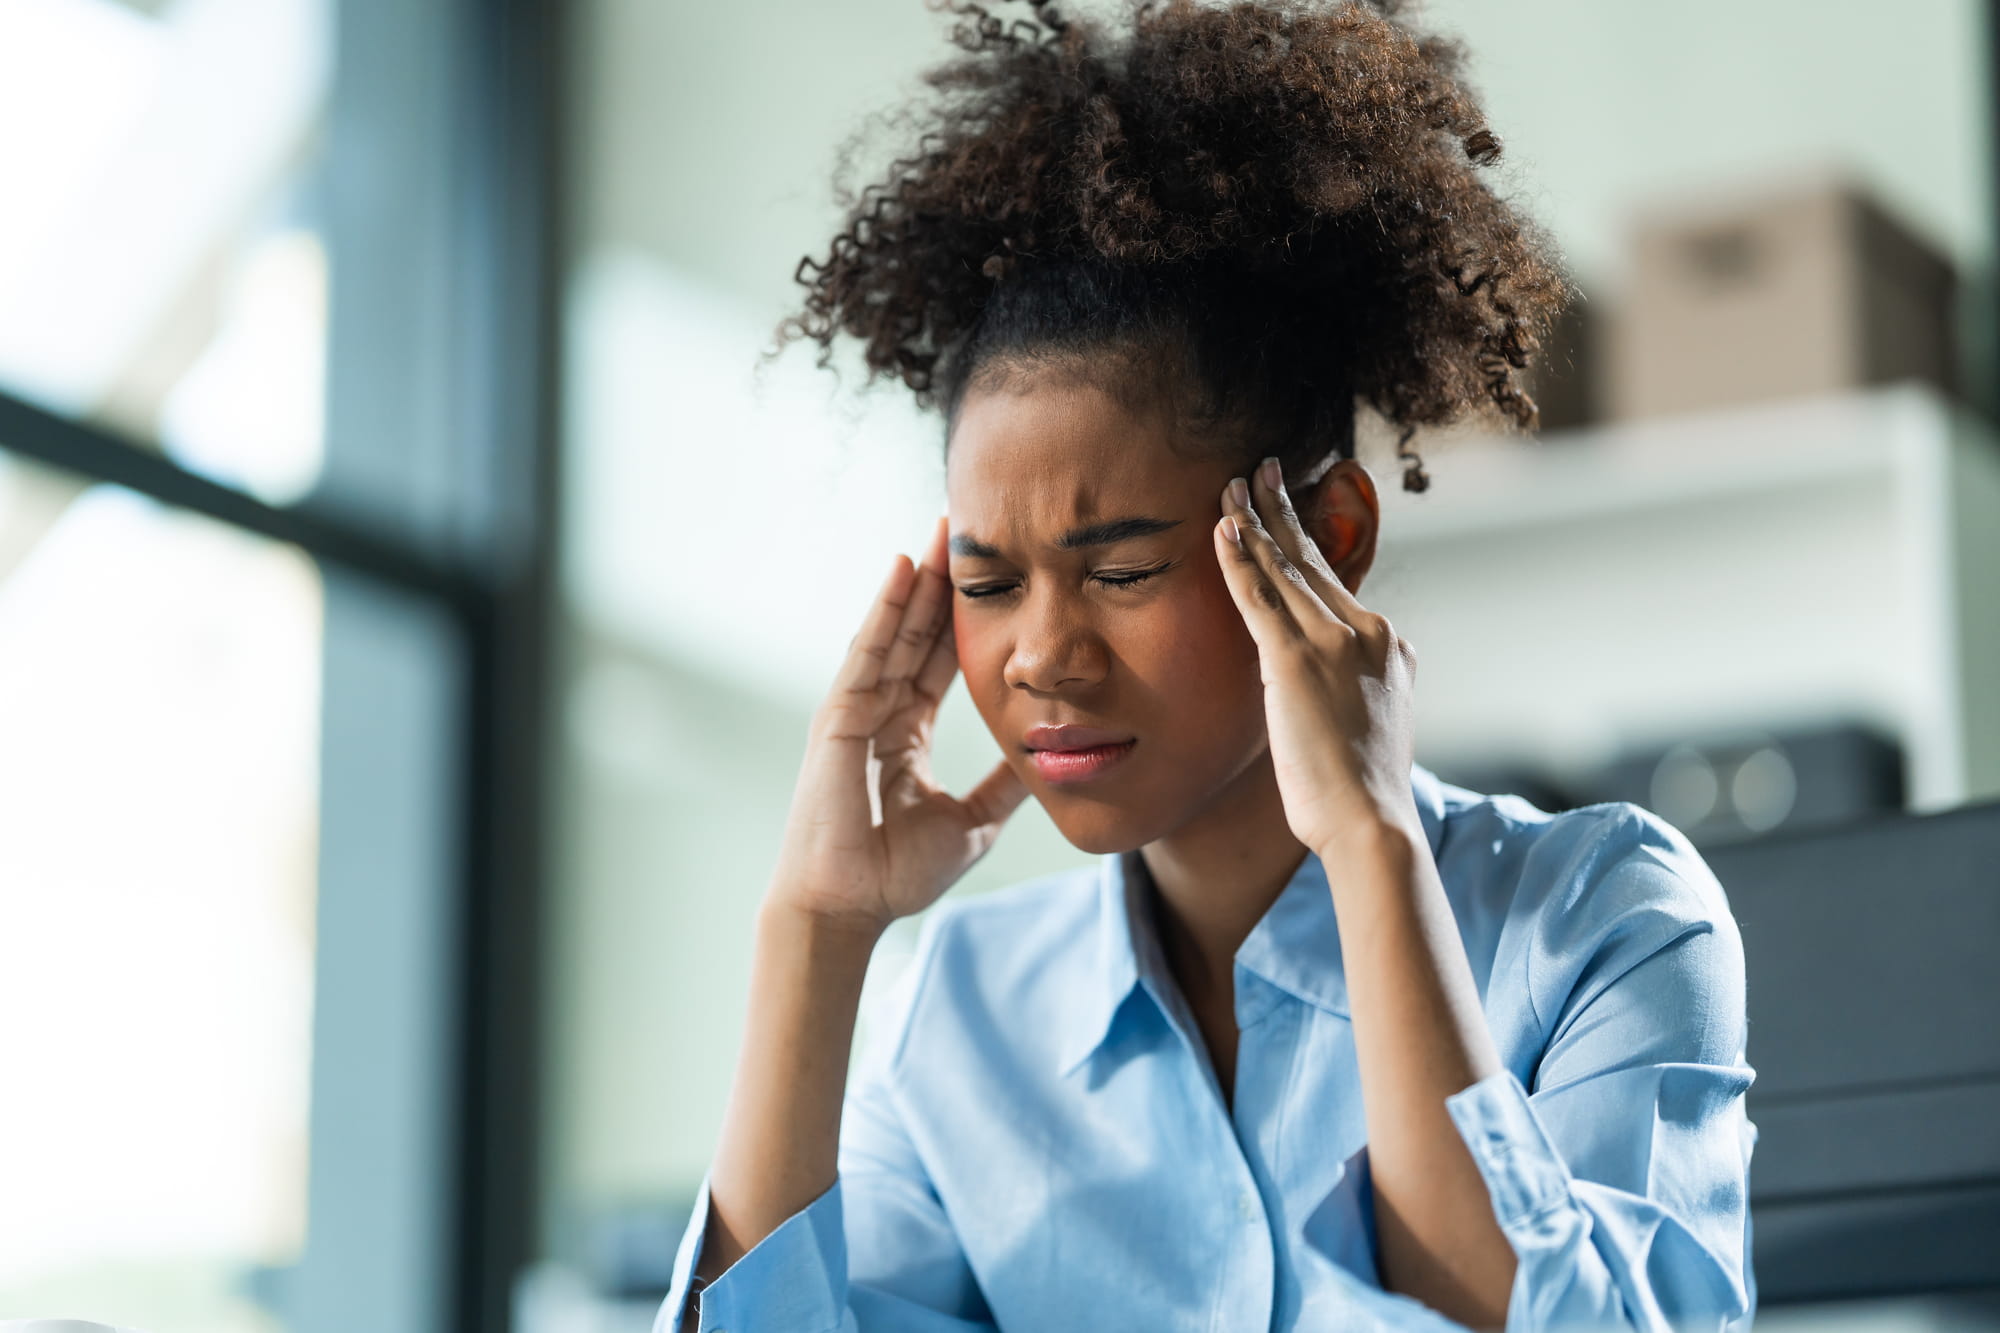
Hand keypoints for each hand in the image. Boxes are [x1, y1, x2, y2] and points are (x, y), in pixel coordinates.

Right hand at [766, 515, 1029, 935]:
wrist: (849, 908)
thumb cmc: (895, 874)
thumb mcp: (974, 822)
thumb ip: (1005, 788)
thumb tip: (1049, 761)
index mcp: (904, 736)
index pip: (938, 662)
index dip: (961, 620)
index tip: (990, 577)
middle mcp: (878, 714)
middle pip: (915, 635)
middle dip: (940, 583)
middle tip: (966, 529)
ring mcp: (855, 712)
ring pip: (893, 632)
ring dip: (916, 581)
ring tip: (941, 532)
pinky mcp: (838, 718)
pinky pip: (869, 653)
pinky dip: (885, 609)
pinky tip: (902, 569)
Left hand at [1213, 458, 1421, 856]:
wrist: (1371, 822)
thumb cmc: (1365, 791)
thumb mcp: (1376, 723)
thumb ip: (1361, 688)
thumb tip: (1345, 684)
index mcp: (1390, 645)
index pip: (1335, 583)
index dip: (1306, 543)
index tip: (1288, 512)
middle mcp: (1368, 631)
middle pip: (1312, 559)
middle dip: (1282, 510)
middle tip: (1262, 467)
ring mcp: (1334, 642)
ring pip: (1284, 568)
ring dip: (1253, 520)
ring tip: (1231, 483)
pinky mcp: (1297, 661)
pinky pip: (1259, 597)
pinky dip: (1238, 559)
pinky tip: (1222, 528)